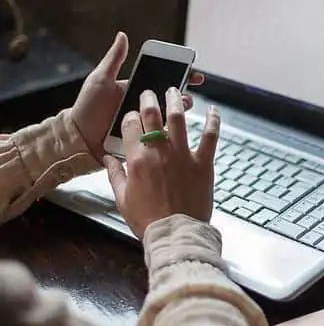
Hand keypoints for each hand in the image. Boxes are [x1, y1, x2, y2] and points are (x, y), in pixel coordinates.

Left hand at [71, 32, 202, 160]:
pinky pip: (159, 136)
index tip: (194, 74)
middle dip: (182, 97)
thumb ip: (114, 59)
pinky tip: (174, 130)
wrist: (78, 138)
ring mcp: (143, 124)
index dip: (180, 76)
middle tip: (187, 96)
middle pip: (168, 100)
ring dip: (177, 113)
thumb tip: (123, 35)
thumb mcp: (100, 80)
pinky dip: (169, 133)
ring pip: (167, 118)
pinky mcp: (142, 141)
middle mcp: (141, 107)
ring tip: (180, 111)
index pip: (161, 81)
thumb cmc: (87, 108)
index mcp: (135, 90)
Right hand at [103, 87, 219, 236]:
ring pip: (178, 118)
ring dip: (175, 101)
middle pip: (152, 115)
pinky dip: (213, 121)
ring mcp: (183, 155)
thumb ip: (115, 174)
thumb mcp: (122, 199)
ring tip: (174, 91)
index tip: (131, 116)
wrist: (175, 234)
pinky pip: (210, 136)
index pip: (129, 125)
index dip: (129, 117)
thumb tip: (107, 158)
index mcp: (137, 160)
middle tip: (149, 93)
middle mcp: (159, 152)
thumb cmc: (148, 220)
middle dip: (148, 100)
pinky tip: (213, 110)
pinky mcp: (203, 163)